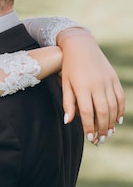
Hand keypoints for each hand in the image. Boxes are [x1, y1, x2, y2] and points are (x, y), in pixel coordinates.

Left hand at [57, 28, 124, 143]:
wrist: (80, 45)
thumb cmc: (69, 67)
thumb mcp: (65, 84)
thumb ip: (68, 103)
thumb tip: (68, 122)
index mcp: (82, 87)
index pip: (88, 112)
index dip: (89, 127)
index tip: (89, 138)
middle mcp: (97, 84)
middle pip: (103, 111)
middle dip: (102, 128)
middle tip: (100, 140)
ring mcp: (107, 81)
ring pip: (113, 106)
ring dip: (112, 122)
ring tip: (108, 133)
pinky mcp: (113, 78)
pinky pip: (120, 97)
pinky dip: (120, 110)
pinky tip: (117, 120)